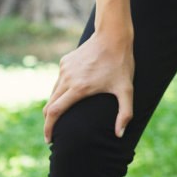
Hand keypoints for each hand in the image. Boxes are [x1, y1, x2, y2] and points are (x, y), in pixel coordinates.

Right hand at [43, 28, 133, 143]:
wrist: (112, 35)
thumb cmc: (121, 63)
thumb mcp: (127, 89)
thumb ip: (125, 113)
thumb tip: (119, 135)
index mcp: (79, 88)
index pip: (55, 112)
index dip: (49, 128)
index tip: (49, 140)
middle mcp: (67, 78)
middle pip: (50, 105)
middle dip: (49, 121)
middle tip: (54, 133)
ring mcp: (64, 69)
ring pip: (53, 92)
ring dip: (54, 105)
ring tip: (62, 115)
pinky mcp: (64, 61)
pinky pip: (59, 80)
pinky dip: (61, 90)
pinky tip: (70, 94)